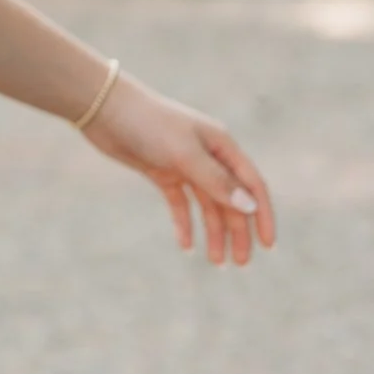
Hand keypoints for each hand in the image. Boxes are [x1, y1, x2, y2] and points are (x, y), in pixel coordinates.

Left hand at [82, 73, 275, 264]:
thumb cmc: (149, 124)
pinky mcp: (162, 172)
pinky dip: (184, 223)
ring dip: (214, 232)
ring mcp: (185, 165)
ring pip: (207, 205)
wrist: (105, 109)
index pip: (251, 184)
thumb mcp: (184, 155)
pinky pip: (181, 203)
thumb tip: (250, 206)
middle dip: (238, 231)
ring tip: (217, 262)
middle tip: (240, 264)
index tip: (268, 246)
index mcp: (221, 146)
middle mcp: (207, 156)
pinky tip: (186, 246)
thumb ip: (216, 181)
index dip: (263, 215)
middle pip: (231, 199)